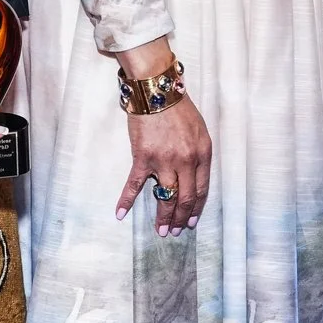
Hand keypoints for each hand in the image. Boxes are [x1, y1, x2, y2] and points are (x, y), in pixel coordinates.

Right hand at [114, 84, 209, 236]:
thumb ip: (198, 153)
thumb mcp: (200, 130)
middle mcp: (186, 161)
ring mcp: (164, 161)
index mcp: (202, 154)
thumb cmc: (179, 107)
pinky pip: (135, 184)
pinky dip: (126, 200)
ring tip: (161, 230)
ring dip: (163, 217)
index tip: (192, 221)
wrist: (157, 90)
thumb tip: (193, 174)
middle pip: (185, 198)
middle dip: (181, 218)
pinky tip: (120, 214)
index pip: (202, 189)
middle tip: (176, 232)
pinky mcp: (143, 157)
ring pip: (165, 197)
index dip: (196, 208)